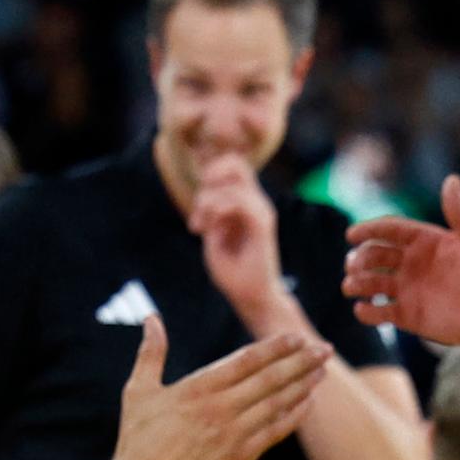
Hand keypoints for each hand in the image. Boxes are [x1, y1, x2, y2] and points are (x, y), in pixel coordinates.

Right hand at [102, 314, 329, 459]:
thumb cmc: (139, 439)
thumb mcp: (138, 391)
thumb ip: (151, 352)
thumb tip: (152, 317)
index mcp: (198, 388)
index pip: (247, 360)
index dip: (275, 347)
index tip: (296, 337)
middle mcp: (221, 409)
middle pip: (270, 379)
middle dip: (301, 362)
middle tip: (324, 349)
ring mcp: (234, 434)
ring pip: (277, 404)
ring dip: (303, 385)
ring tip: (322, 371)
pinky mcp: (240, 457)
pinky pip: (274, 432)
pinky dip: (293, 415)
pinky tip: (308, 403)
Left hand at [189, 155, 290, 325]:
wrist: (251, 296)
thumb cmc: (234, 270)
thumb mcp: (214, 234)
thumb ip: (210, 210)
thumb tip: (205, 189)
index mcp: (246, 202)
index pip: (232, 165)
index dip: (209, 173)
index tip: (196, 207)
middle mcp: (256, 202)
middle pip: (234, 163)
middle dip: (210, 177)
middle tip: (199, 209)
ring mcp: (261, 211)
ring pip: (233, 180)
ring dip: (208, 200)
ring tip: (200, 225)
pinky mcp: (262, 225)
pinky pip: (239, 201)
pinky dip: (217, 209)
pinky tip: (209, 229)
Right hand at [343, 177, 459, 345]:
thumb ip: (459, 212)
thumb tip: (451, 179)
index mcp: (424, 241)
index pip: (390, 230)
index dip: (369, 230)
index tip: (352, 234)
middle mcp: (411, 263)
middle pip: (375, 255)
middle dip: (360, 258)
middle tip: (354, 265)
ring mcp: (407, 289)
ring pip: (372, 283)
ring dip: (357, 283)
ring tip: (350, 286)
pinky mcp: (407, 315)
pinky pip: (379, 313)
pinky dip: (367, 312)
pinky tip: (363, 310)